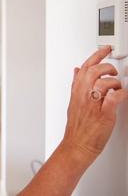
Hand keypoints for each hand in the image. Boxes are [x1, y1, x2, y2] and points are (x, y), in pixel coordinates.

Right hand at [62, 46, 127, 163]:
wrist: (76, 145)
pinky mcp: (104, 115)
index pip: (85, 67)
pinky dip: (121, 94)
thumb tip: (77, 70)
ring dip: (115, 82)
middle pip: (94, 71)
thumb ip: (76, 84)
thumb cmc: (76, 127)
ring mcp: (93, 105)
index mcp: (77, 91)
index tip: (105, 49)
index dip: (96, 55)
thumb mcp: (73, 101)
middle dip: (107, 67)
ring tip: (117, 87)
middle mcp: (84, 96)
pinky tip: (122, 95)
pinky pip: (114, 99)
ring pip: (104, 82)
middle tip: (113, 71)